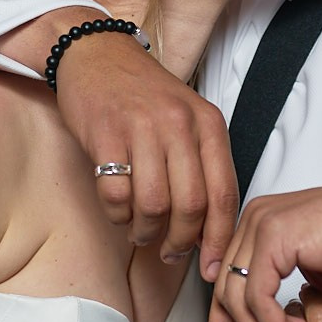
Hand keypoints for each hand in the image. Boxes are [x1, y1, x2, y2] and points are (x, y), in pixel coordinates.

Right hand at [54, 31, 237, 262]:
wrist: (97, 54)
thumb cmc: (143, 94)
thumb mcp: (187, 120)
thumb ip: (201, 167)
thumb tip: (207, 231)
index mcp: (208, 124)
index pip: (224, 194)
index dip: (219, 239)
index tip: (212, 266)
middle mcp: (180, 125)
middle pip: (190, 207)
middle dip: (180, 242)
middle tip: (170, 251)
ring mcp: (142, 128)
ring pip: (153, 206)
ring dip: (146, 231)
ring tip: (140, 230)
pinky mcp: (105, 135)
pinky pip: (115, 195)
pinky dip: (117, 215)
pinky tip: (118, 210)